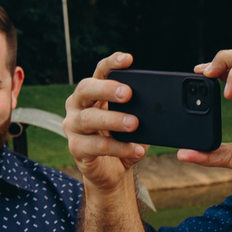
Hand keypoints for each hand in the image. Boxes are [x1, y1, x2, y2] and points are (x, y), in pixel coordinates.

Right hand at [63, 52, 146, 193]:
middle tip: (129, 94)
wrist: (112, 172)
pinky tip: (136, 150)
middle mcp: (77, 105)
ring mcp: (72, 126)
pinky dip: (119, 148)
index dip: (111, 63)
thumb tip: (158, 106)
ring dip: (113, 120)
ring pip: (89, 119)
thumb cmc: (122, 140)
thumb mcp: (133, 121)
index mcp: (92, 93)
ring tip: (134, 124)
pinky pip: (97, 146)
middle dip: (107, 89)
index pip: (99, 72)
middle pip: (86, 89)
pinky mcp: (76, 148)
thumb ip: (140, 111)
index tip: (128, 59)